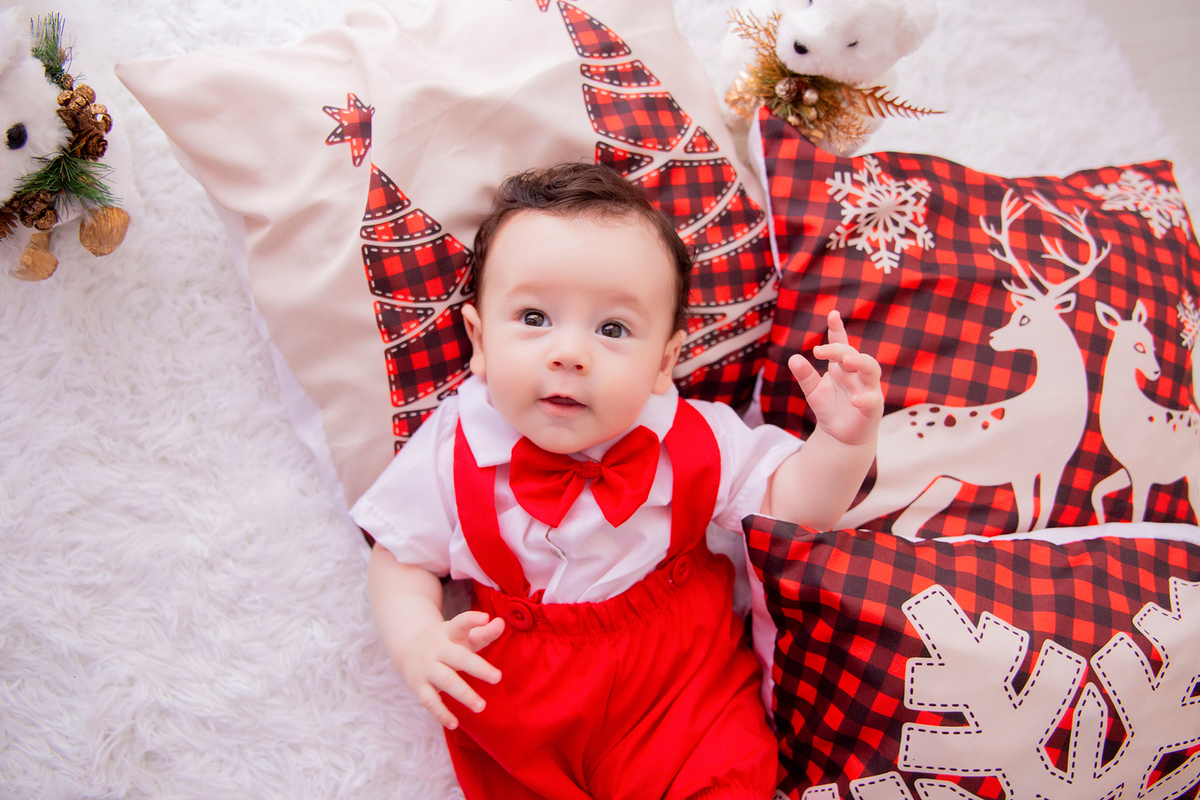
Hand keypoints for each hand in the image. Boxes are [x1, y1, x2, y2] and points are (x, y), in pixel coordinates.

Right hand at [399, 610, 504, 729]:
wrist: (409, 650)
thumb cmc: (448, 644)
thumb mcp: (463, 636)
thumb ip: (484, 633)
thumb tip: (502, 623)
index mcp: (450, 633)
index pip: (461, 624)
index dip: (471, 620)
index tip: (485, 618)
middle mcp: (437, 649)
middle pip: (459, 658)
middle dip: (478, 668)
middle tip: (497, 678)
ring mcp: (427, 668)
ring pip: (446, 681)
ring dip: (464, 694)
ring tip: (481, 706)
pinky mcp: (419, 686)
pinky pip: (429, 701)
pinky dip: (441, 713)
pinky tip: (454, 723)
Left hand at [788, 310, 882, 444]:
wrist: (840, 436)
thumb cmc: (830, 409)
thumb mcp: (813, 391)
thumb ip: (805, 376)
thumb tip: (793, 358)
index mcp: (842, 367)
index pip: (842, 344)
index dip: (837, 329)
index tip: (833, 314)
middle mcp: (857, 374)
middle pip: (853, 354)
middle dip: (840, 349)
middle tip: (821, 350)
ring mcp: (868, 389)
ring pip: (871, 369)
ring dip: (860, 362)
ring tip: (846, 361)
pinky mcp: (873, 407)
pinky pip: (872, 400)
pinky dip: (864, 399)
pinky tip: (853, 400)